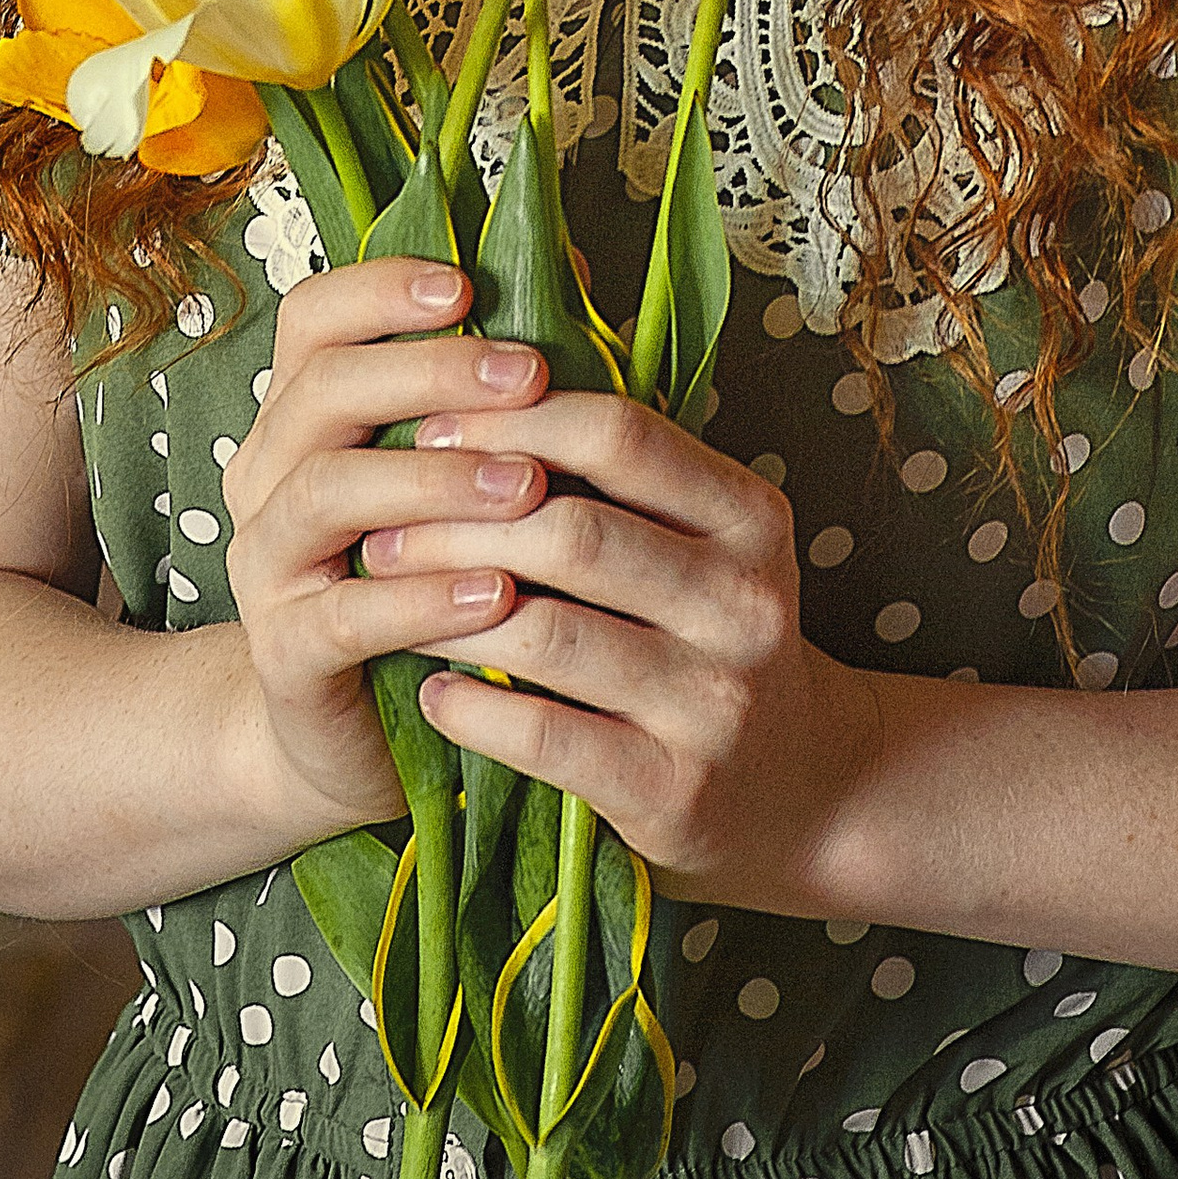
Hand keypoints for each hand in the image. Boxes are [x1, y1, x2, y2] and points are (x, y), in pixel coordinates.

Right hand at [219, 257, 549, 836]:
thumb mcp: (457, 474)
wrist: (360, 737)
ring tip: (527, 486)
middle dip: (431, 373)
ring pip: (326, 492)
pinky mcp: (285, 657)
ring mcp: (267, 568)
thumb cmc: (429, 579)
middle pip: (323, 389)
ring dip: (433, 479)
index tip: (467, 287)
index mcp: (302, 416)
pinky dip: (421, 597)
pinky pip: (342, 614)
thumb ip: (496, 387)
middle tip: (530, 374)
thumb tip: (571, 270)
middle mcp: (267, 477)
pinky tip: (496, 593)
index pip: (313, 319)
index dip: (381, 291)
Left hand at [367, 386, 885, 910]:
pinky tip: (434, 691)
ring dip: (443, 611)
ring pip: (548, 633)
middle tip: (380, 523)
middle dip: (457, 522)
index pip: (620, 437)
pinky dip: (474, 708)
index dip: (513, 423)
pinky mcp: (673, 793)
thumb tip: (480, 385)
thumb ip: (625, 473)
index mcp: (750, 517)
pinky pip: (546, 737)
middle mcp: (744, 603)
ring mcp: (713, 703)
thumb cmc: (710, 637)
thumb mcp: (706, 540)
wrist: (798, 789)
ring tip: (386, 599)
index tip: (430, 429)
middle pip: (573, 533)